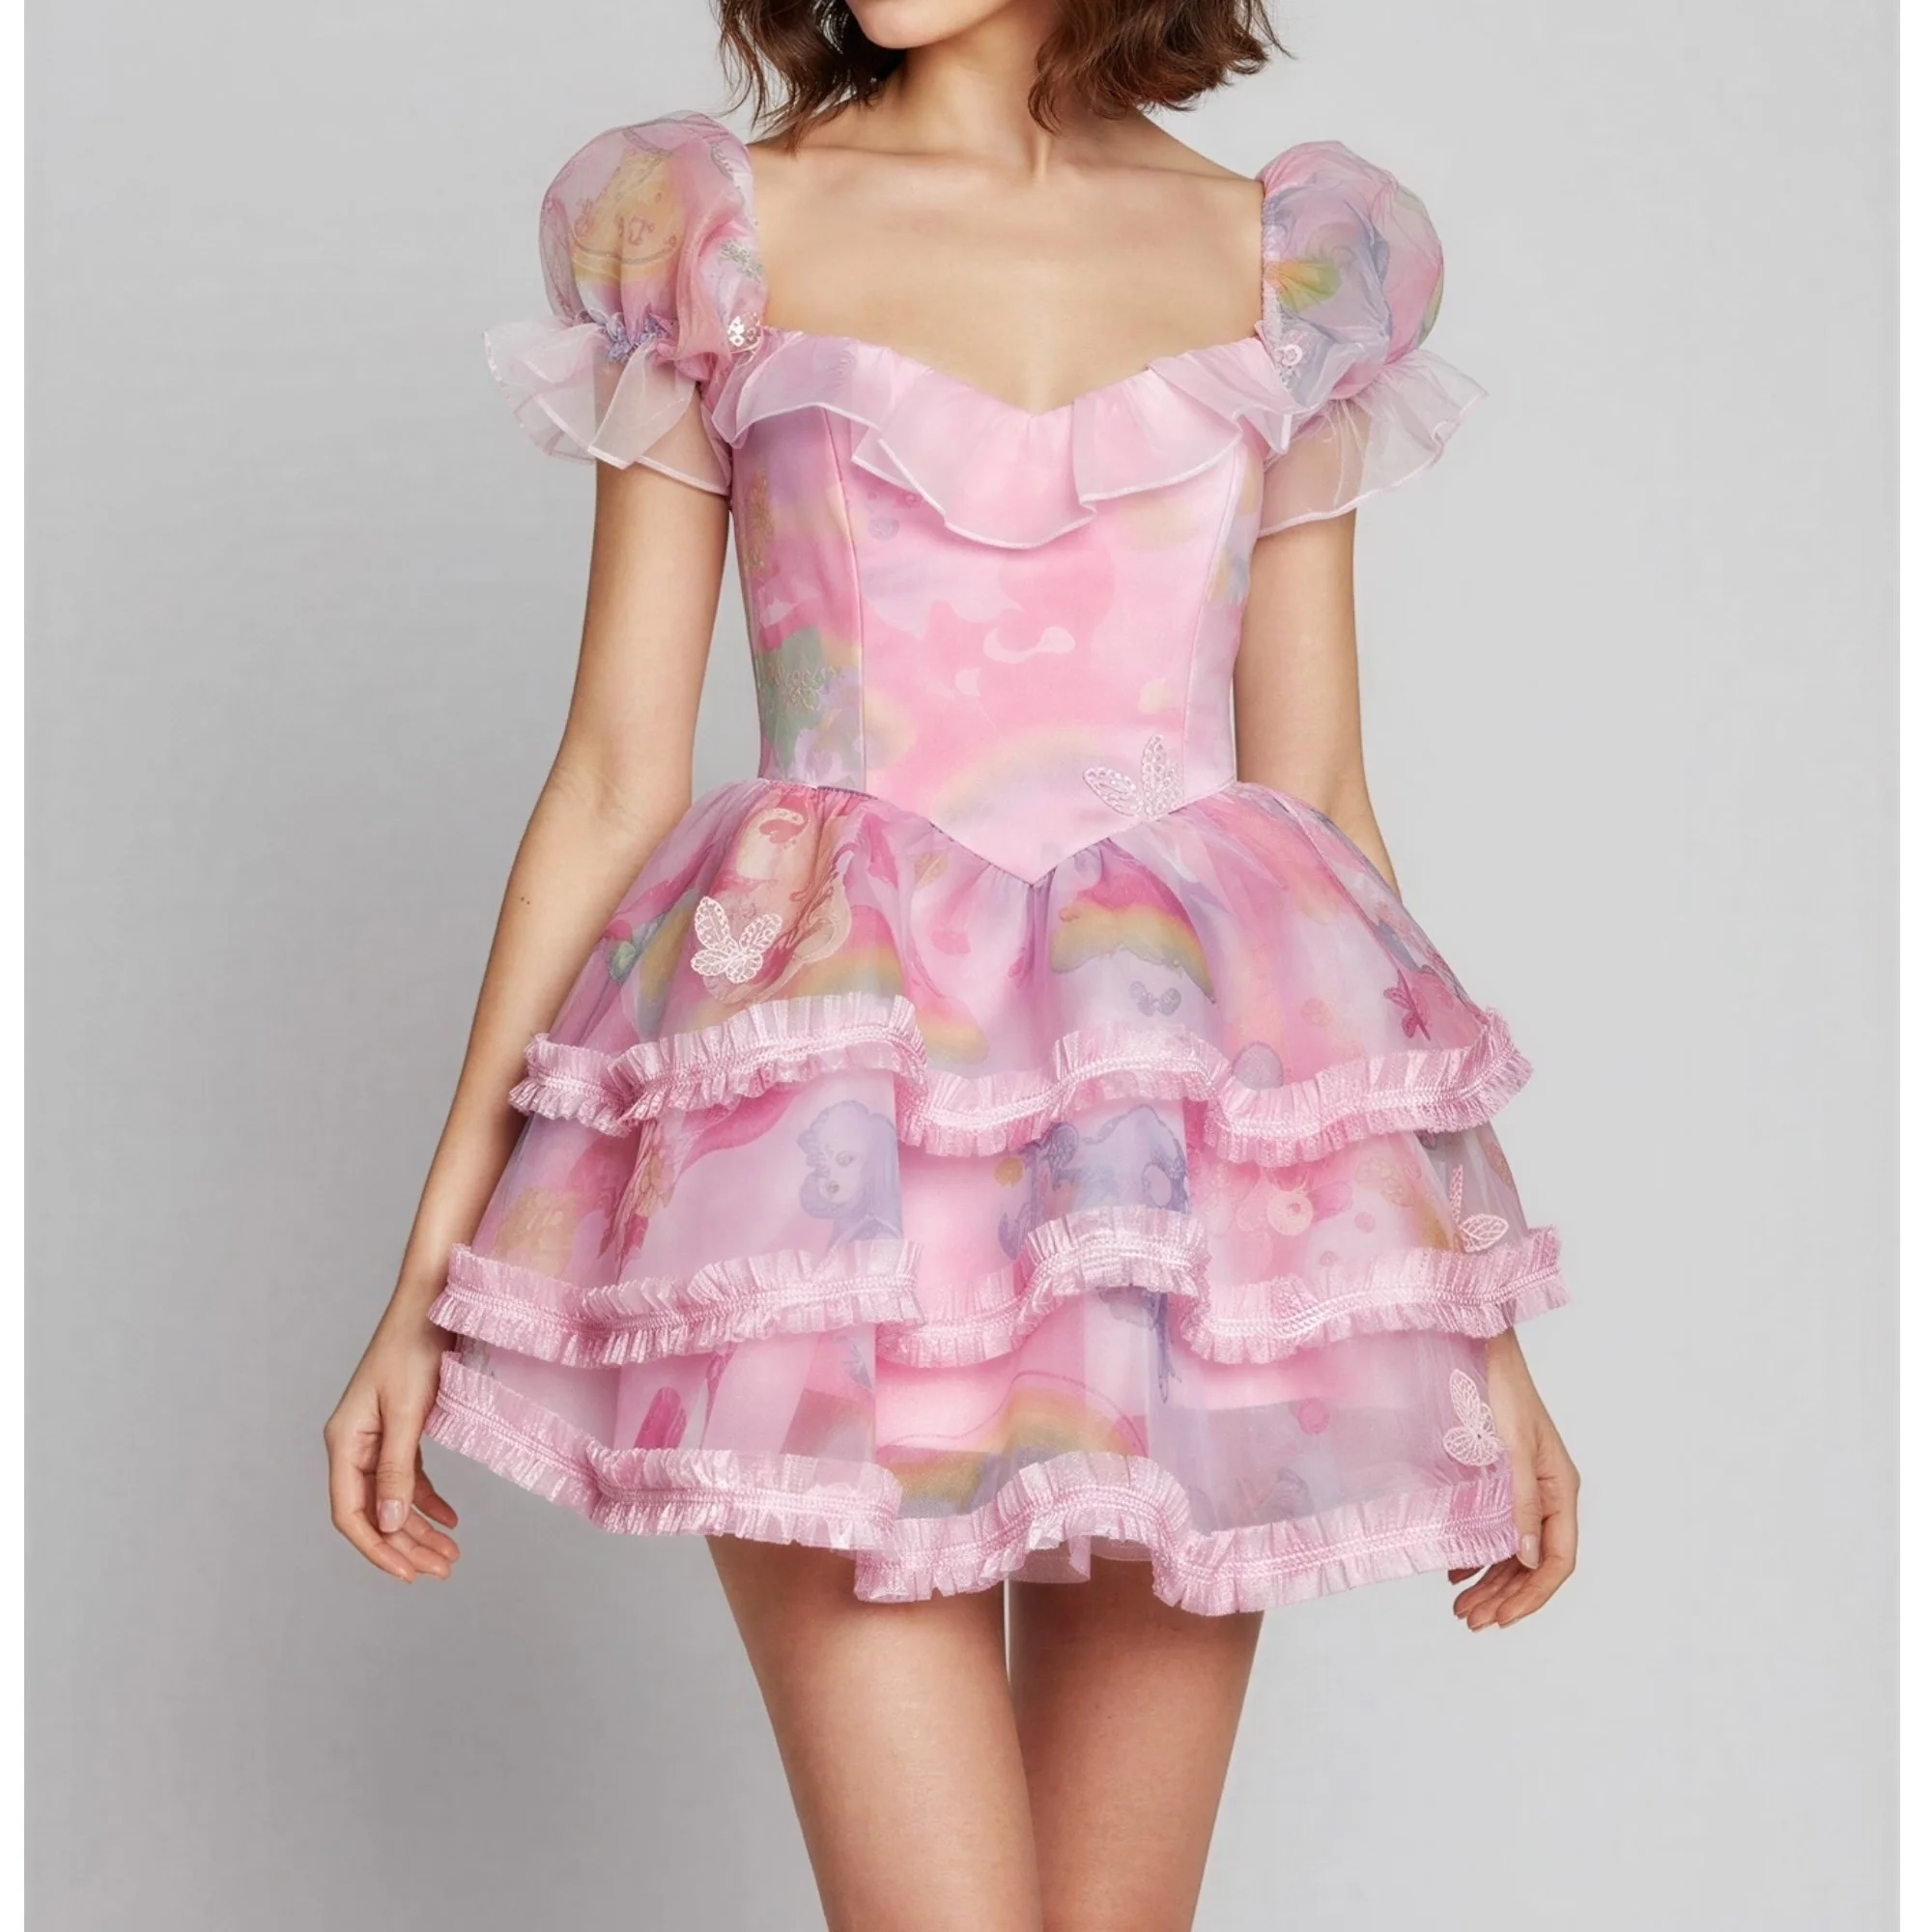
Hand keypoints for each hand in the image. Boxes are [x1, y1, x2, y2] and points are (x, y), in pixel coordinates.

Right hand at [324, 1305, 460, 1582]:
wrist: (433, 1303)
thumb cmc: (416, 1349)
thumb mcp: (408, 1413)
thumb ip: (397, 1469)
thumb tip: (387, 1523)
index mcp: (344, 1442)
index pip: (350, 1513)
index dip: (376, 1548)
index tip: (408, 1573)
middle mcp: (353, 1444)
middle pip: (374, 1512)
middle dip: (405, 1545)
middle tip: (441, 1569)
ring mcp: (375, 1436)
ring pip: (392, 1497)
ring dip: (418, 1527)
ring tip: (450, 1554)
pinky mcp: (398, 1428)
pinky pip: (408, 1476)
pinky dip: (427, 1499)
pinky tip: (450, 1517)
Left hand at [1449, 1330, 1577, 1629]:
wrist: (1473, 1345)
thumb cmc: (1498, 1391)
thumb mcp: (1513, 1448)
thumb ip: (1521, 1501)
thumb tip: (1525, 1557)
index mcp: (1559, 1489)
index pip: (1557, 1560)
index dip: (1532, 1596)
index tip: (1501, 1620)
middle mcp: (1545, 1493)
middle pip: (1532, 1562)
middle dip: (1505, 1596)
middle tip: (1469, 1621)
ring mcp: (1522, 1487)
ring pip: (1512, 1550)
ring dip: (1490, 1581)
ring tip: (1461, 1607)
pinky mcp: (1497, 1478)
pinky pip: (1495, 1527)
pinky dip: (1478, 1552)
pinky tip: (1456, 1568)